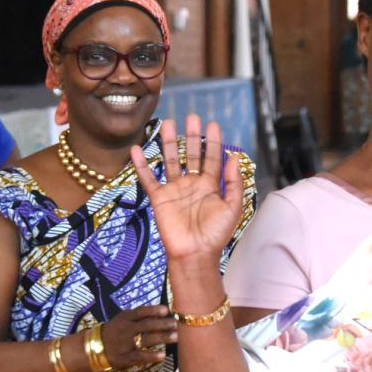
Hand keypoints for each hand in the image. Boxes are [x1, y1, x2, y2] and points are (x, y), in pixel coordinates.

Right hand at [100, 305, 176, 368]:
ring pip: (145, 340)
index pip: (141, 312)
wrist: (96, 346)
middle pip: (146, 325)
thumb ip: (141, 316)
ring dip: (161, 338)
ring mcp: (126, 343)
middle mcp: (126, 329)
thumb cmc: (116, 330)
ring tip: (175, 337)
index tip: (166, 310)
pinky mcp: (126, 357)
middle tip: (176, 324)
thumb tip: (163, 312)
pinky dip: (151, 356)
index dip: (153, 310)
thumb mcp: (124, 319)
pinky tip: (163, 356)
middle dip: (162, 324)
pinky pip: (140, 356)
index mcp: (126, 317)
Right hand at [130, 116, 243, 263]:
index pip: (212, 158)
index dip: (212, 141)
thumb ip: (234, 182)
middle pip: (191, 154)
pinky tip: (137, 149)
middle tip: (191, 117)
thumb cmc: (216, 234)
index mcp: (210, 185)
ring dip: (168, 143)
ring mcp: (174, 190)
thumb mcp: (232, 207)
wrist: (194, 254)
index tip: (212, 124)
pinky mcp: (159, 198)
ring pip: (170, 160)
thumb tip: (234, 157)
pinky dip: (142, 164)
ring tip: (168, 123)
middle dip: (191, 136)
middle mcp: (192, 184)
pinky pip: (148, 177)